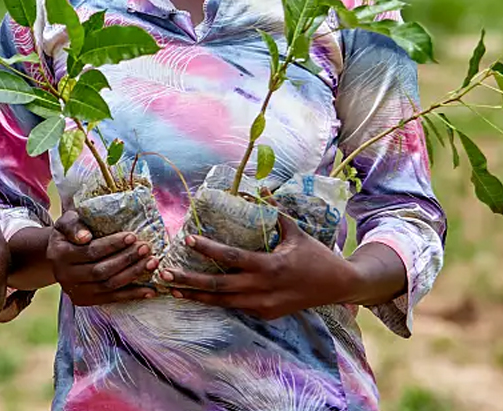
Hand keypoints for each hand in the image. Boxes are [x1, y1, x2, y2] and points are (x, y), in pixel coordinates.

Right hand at [48, 210, 156, 306]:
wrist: (59, 256)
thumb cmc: (70, 233)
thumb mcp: (66, 222)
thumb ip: (74, 225)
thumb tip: (85, 236)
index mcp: (59, 254)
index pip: (90, 251)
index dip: (113, 245)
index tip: (132, 236)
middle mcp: (65, 275)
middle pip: (100, 270)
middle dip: (127, 259)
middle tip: (146, 248)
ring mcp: (74, 291)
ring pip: (108, 285)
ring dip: (133, 275)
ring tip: (151, 263)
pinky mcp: (84, 301)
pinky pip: (111, 299)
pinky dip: (132, 295)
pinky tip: (149, 290)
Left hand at [157, 217, 359, 318]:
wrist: (338, 286)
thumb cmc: (316, 255)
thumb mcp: (295, 230)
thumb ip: (273, 211)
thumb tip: (258, 187)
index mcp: (271, 265)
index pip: (232, 257)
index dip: (208, 249)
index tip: (187, 239)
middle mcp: (264, 289)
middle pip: (219, 287)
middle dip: (189, 280)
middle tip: (164, 272)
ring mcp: (264, 306)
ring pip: (222, 303)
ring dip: (195, 296)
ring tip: (171, 288)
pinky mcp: (265, 315)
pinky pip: (235, 308)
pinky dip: (215, 301)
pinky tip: (195, 294)